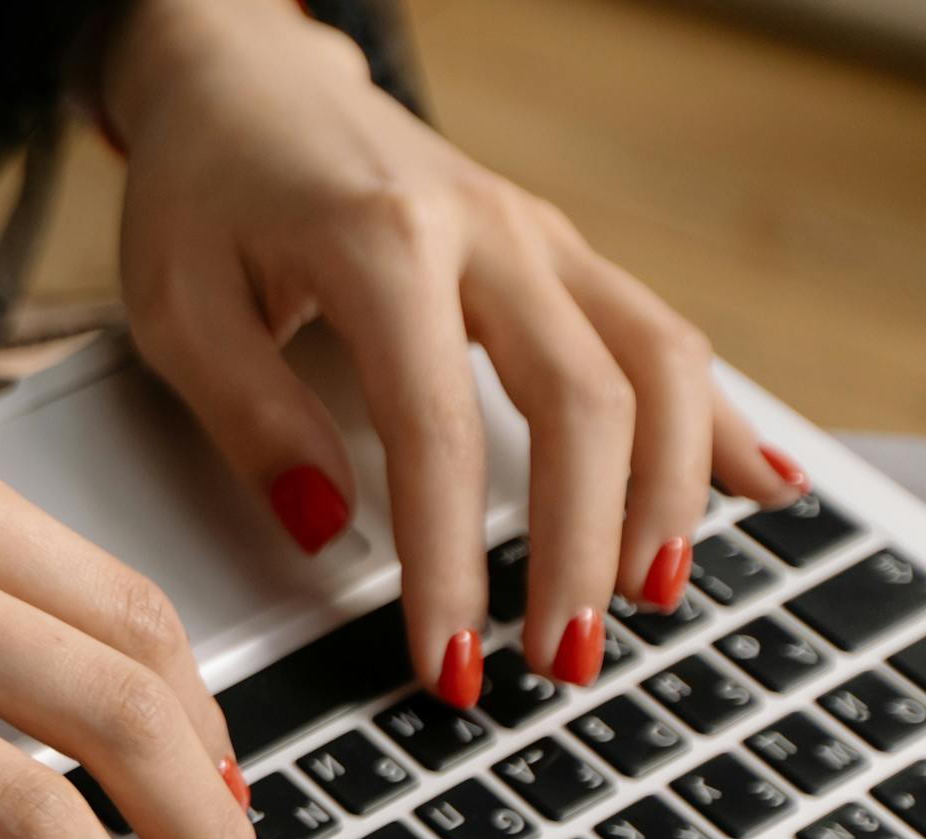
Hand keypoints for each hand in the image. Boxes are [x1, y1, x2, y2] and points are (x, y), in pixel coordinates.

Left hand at [99, 0, 807, 704]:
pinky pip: (661, 329)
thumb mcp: (178, 308)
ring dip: (666, 490)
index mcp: (380, 244)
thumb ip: (252, 420)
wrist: (243, 83)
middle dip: (581, 546)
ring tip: (647, 596)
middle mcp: (482, 230)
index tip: (451, 661)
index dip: (451, 563)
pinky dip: (712, 416)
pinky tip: (752, 484)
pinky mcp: (556, 248)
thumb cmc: (203, 191)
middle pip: (584, 401)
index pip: (437, 433)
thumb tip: (330, 531)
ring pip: (656, 359)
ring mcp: (535, 234)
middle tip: (562, 660)